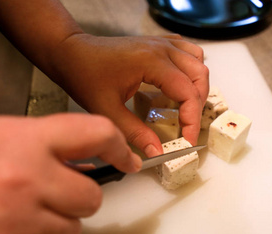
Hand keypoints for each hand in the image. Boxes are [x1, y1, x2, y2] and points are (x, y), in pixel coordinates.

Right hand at [0, 113, 140, 233]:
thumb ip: (38, 143)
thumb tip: (79, 158)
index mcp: (24, 141)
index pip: (95, 133)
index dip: (117, 145)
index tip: (125, 157)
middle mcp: (25, 180)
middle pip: (91, 197)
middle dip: (76, 198)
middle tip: (52, 193)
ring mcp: (14, 223)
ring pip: (70, 232)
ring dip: (52, 225)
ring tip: (17, 213)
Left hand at [49, 34, 208, 156]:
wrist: (71, 53)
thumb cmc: (84, 74)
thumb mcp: (108, 110)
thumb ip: (135, 133)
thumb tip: (156, 151)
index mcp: (152, 62)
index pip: (188, 92)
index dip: (192, 119)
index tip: (187, 139)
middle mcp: (161, 49)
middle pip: (200, 76)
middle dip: (198, 105)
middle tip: (187, 127)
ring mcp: (161, 44)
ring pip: (198, 62)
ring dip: (198, 86)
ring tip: (186, 107)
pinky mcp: (157, 44)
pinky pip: (187, 51)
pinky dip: (191, 69)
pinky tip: (182, 83)